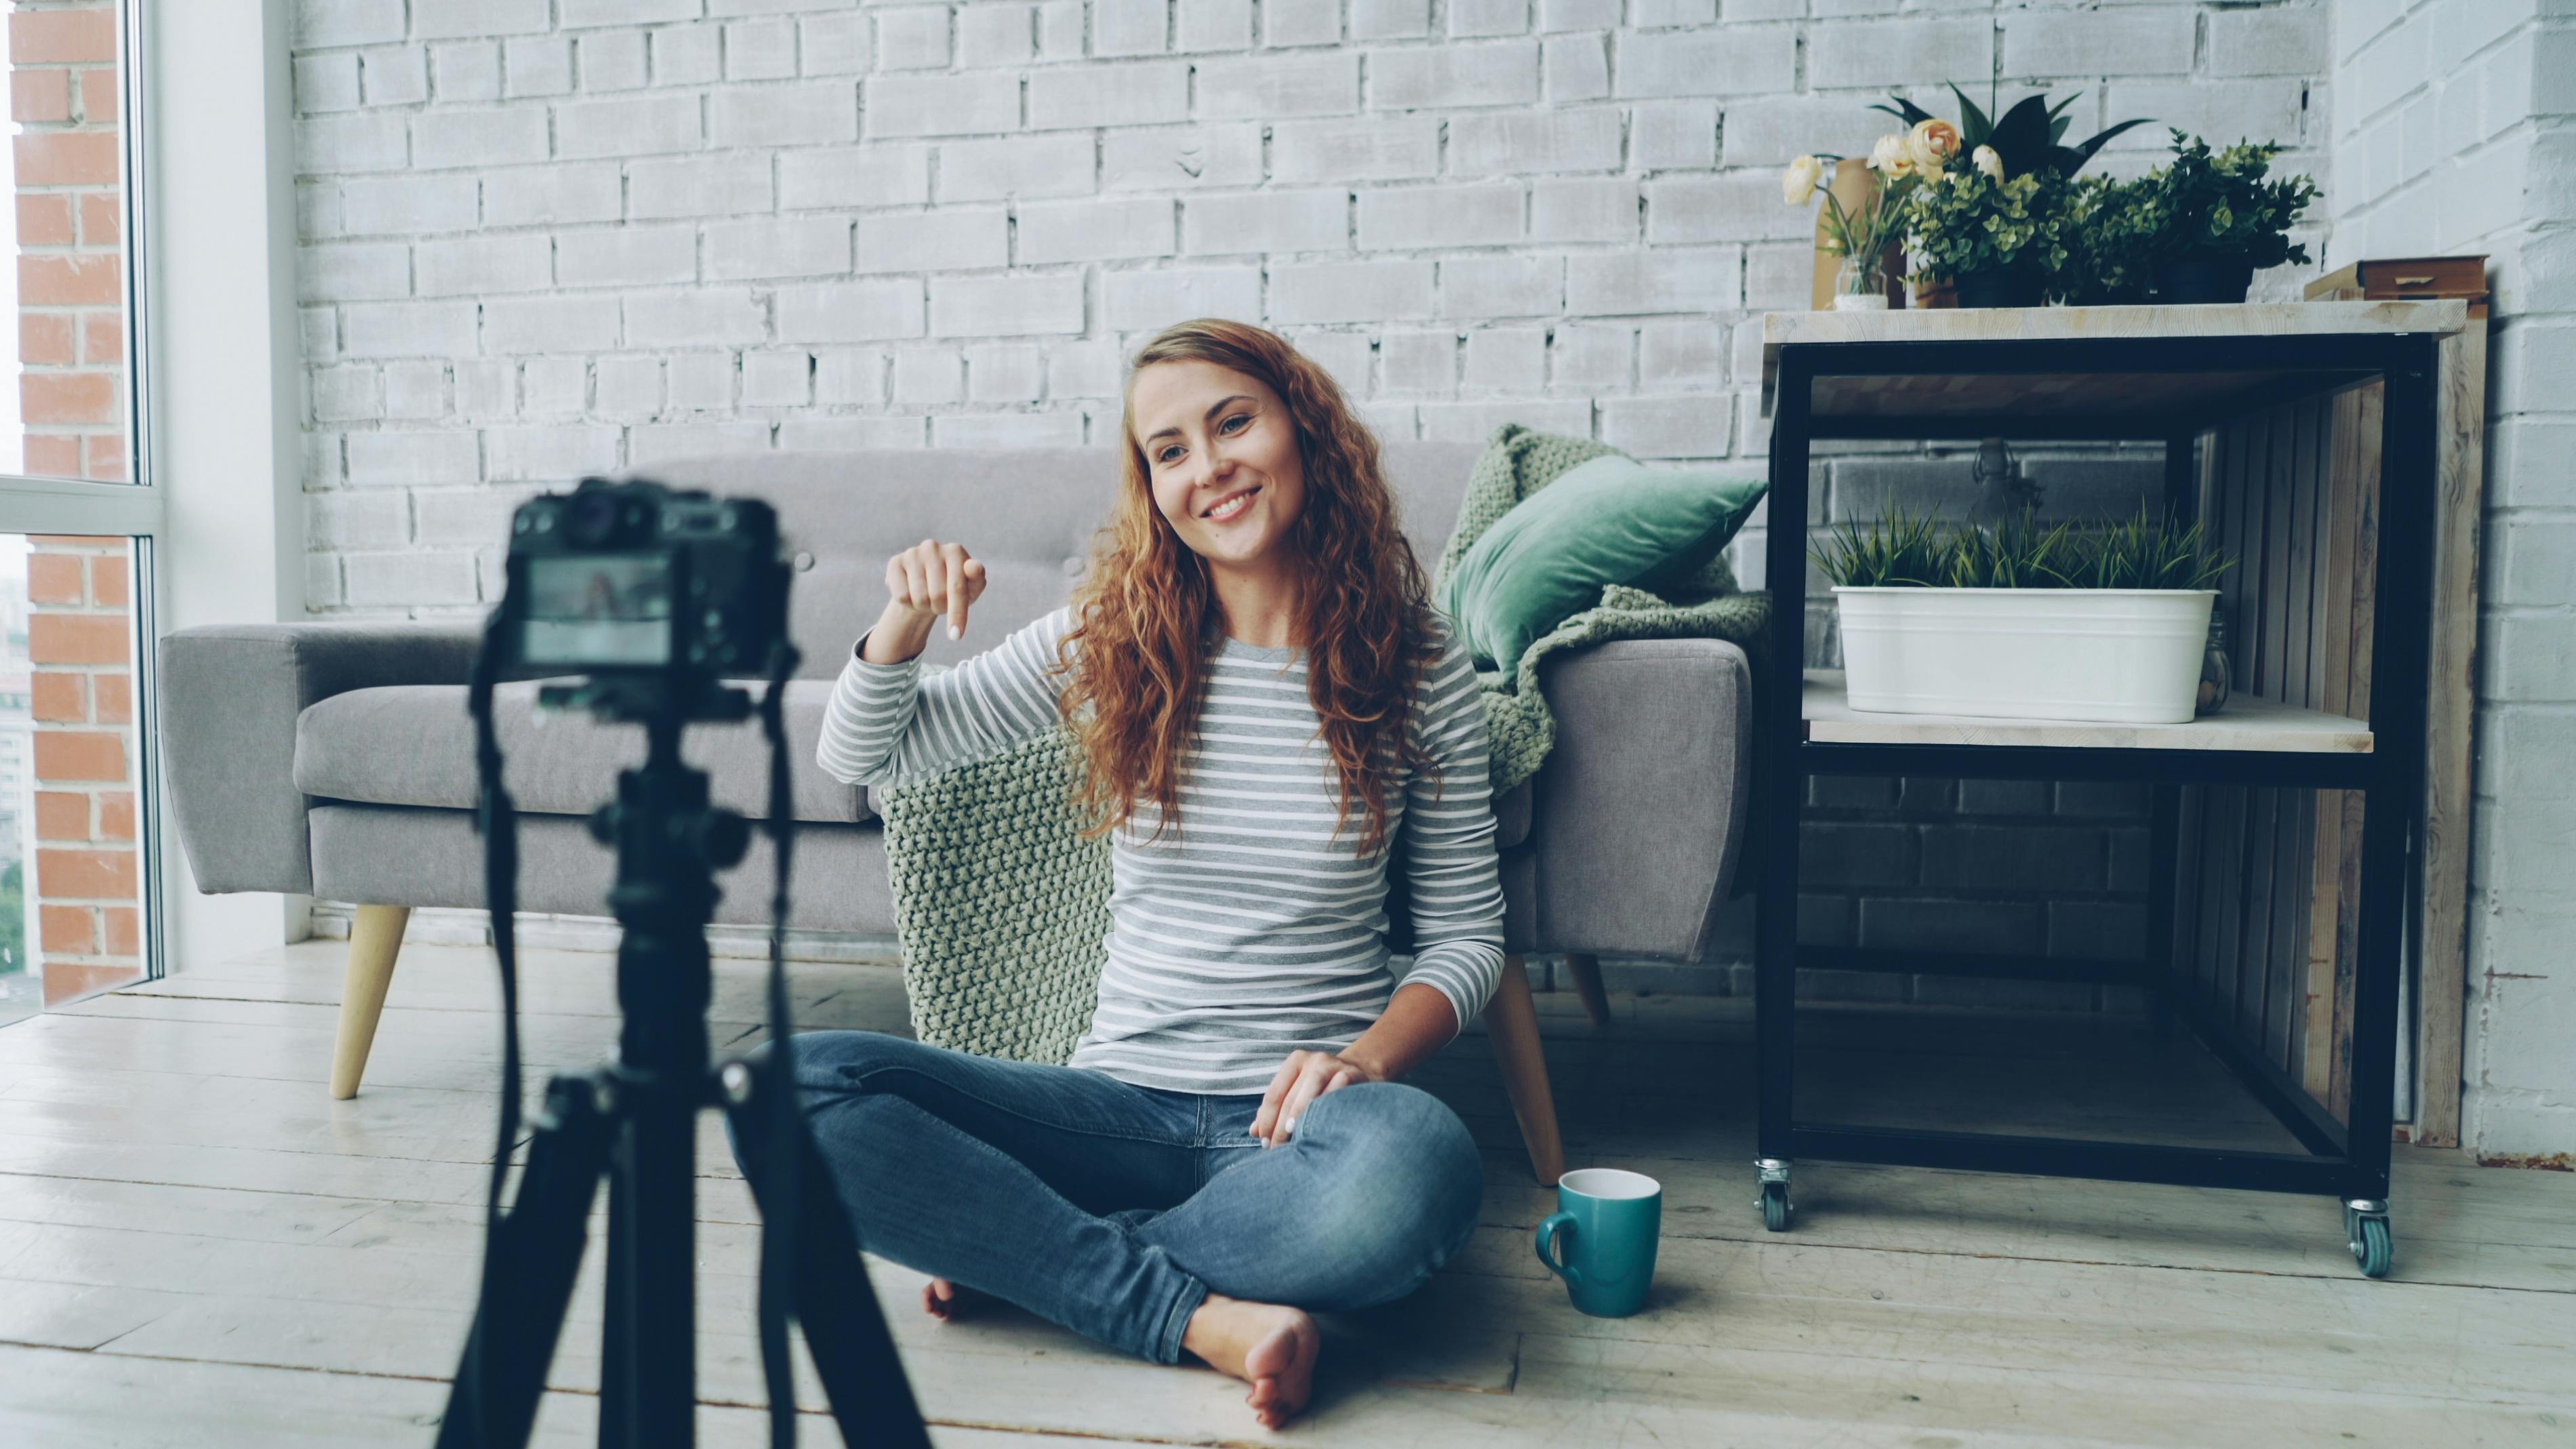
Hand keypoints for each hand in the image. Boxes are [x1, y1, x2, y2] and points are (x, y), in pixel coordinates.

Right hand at [886, 537, 986, 640]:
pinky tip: (912, 593)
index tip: (956, 635)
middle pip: (937, 595)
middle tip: (940, 604)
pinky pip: (901, 596)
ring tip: (927, 597)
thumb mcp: (971, 589)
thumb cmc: (954, 589)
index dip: (957, 614)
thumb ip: (977, 579)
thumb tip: (974, 568)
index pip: (957, 587)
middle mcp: (932, 547)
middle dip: (941, 608)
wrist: (927, 586)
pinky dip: (908, 603)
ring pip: (919, 597)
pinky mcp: (895, 563)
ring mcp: (912, 553)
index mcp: (956, 551)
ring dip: (925, 606)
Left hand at [1250, 1050, 1386, 1147]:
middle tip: (1276, 1150)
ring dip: (1301, 1121)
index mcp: (1295, 1061)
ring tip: (1295, 1142)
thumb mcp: (1297, 1091)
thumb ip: (1276, 1108)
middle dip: (1280, 1128)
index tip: (1264, 1142)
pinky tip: (1321, 1132)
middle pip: (1289, 1099)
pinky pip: (1336, 1096)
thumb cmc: (1322, 1087)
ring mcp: (1334, 1066)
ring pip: (1310, 1096)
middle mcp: (1314, 1060)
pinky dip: (1326, 1115)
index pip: (1274, 1095)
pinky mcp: (1353, 1075)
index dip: (1266, 1121)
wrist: (1363, 1072)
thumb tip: (1254, 1131)